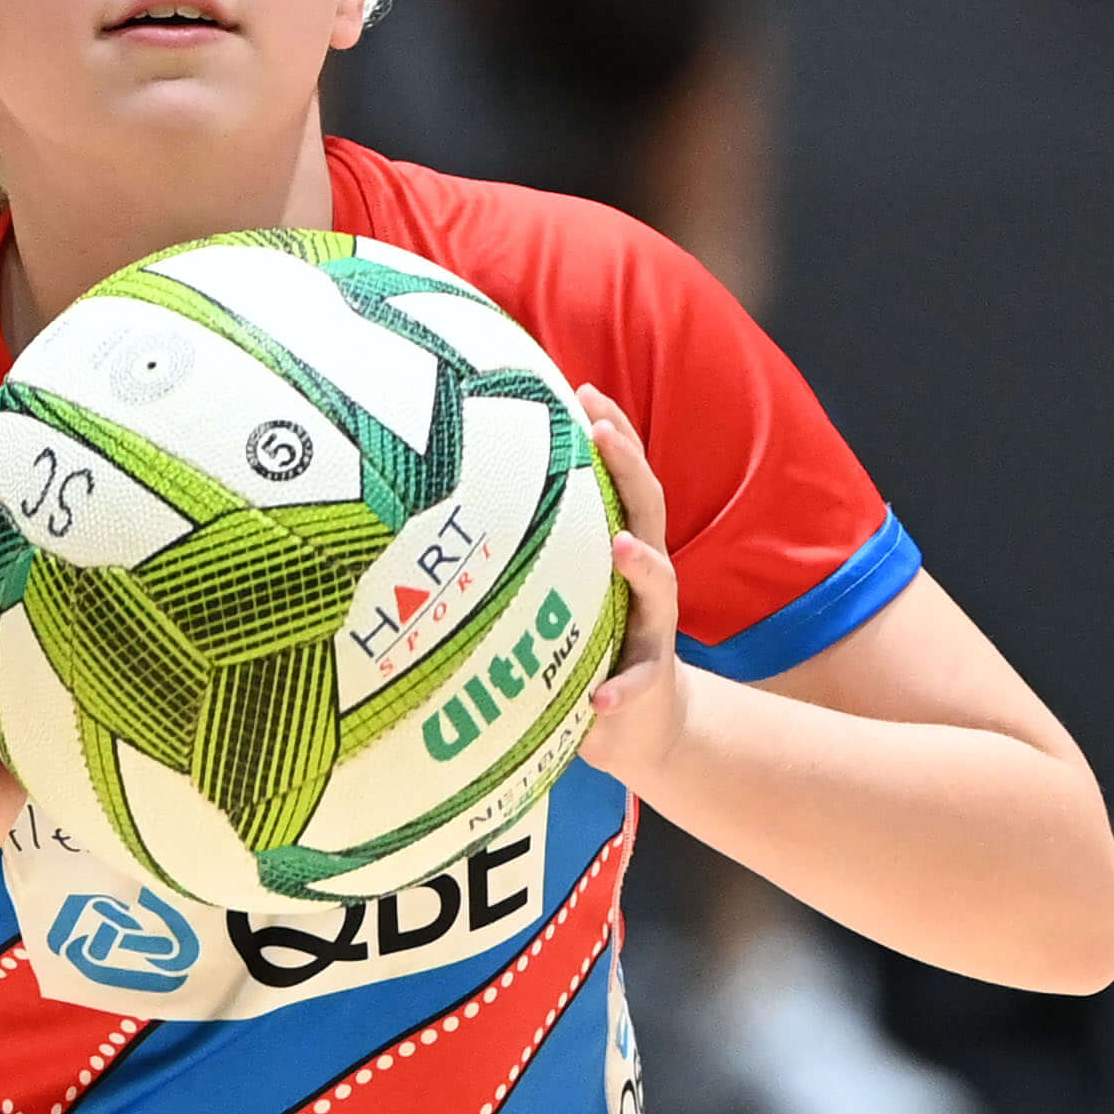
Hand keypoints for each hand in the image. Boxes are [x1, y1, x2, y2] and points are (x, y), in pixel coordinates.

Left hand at [569, 387, 692, 790]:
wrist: (642, 724)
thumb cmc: (587, 642)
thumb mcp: (564, 589)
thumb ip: (536, 550)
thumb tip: (455, 501)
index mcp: (623, 548)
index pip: (624, 479)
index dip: (612, 432)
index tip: (584, 388)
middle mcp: (646, 578)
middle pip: (648, 511)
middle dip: (629, 469)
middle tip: (603, 434)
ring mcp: (652, 628)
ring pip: (658, 587)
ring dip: (642, 566)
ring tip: (621, 548)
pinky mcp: (647, 682)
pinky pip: (635, 684)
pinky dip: (620, 690)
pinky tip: (600, 698)